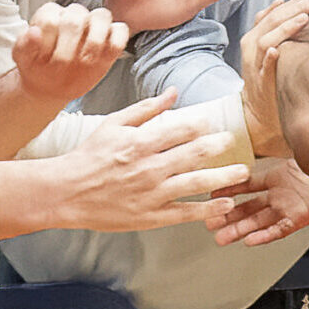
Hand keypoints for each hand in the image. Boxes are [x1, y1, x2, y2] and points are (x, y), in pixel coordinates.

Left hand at [12, 1, 126, 104]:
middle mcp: (73, 16)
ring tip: (85, 60)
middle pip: (77, 14)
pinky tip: (103, 57)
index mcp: (50, 15)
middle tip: (62, 63)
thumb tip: (33, 31)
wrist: (50, 84)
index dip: (48, 37)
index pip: (51, 15)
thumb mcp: (23, 59)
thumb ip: (24, 45)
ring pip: (102, 15)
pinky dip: (116, 41)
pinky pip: (120, 31)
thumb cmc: (38, 68)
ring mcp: (92, 27)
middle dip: (69, 42)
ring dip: (94, 39)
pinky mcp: (109, 40)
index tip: (44, 57)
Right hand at [59, 93, 253, 229]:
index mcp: (140, 142)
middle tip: (236, 142)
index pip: (182, 129)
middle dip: (220, 146)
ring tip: (243, 172)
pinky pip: (186, 212)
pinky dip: (209, 208)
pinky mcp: (152, 216)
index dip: (203, 125)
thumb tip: (174, 92)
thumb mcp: (113, 124)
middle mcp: (149, 167)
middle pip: (195, 154)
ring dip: (224, 177)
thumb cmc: (89, 156)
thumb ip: (146, 108)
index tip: (215, 124)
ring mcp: (152, 193)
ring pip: (197, 183)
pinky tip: (226, 203)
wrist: (65, 192)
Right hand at [239, 0, 308, 156]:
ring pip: (266, 40)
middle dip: (297, 7)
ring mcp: (255, 65)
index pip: (276, 11)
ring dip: (285, 28)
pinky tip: (277, 51)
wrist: (257, 113)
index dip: (296, 1)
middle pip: (273, 20)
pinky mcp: (260, 84)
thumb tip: (281, 2)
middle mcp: (252, 47)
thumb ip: (273, 27)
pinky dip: (269, 59)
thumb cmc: (268, 77)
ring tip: (305, 19)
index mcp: (256, 36)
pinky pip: (262, 70)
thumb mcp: (267, 48)